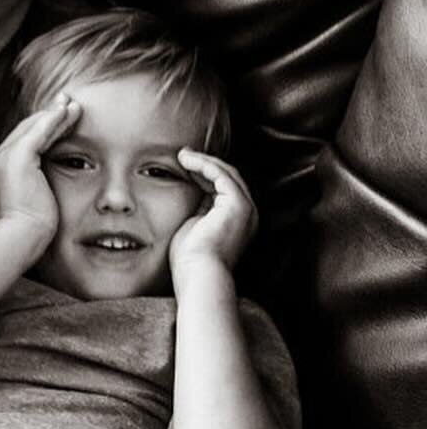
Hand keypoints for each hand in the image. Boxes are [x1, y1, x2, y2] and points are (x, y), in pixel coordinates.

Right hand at [0, 95, 79, 254]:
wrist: (21, 236)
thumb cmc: (30, 227)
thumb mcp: (34, 199)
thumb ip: (37, 183)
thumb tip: (49, 182)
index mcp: (1, 168)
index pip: (24, 140)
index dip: (43, 127)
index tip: (61, 117)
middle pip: (27, 129)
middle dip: (49, 115)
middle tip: (67, 101)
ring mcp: (6, 156)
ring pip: (34, 127)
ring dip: (55, 113)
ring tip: (73, 104)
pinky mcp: (18, 157)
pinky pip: (39, 131)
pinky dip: (55, 119)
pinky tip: (69, 111)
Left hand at [169, 150, 257, 280]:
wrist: (199, 273)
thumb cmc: (191, 258)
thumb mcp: (195, 227)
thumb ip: (199, 210)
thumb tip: (191, 191)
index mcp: (238, 220)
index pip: (224, 188)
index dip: (204, 173)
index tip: (184, 165)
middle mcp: (247, 213)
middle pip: (229, 177)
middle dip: (206, 163)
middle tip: (183, 154)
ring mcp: (246, 209)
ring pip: (227, 173)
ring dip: (203, 161)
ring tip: (182, 155)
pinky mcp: (238, 205)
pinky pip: (222, 175)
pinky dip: (204, 165)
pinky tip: (186, 161)